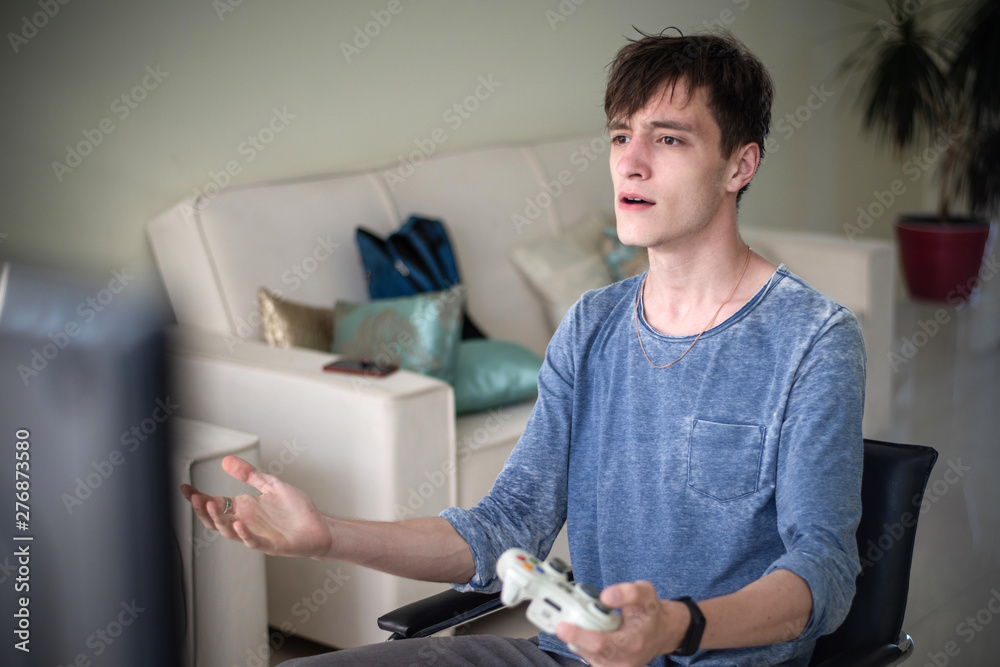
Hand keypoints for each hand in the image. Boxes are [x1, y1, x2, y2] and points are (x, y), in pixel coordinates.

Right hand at [180, 455, 332, 558]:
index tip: (184, 487)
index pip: (215, 503)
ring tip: (208, 506)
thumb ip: (249, 475)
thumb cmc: (295, 509)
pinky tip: (239, 524)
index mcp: (244, 508)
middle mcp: (246, 522)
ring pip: (230, 532)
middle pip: (216, 520)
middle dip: (202, 510)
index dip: (199, 497)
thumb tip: (226, 460)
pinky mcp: (271, 545)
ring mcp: (257, 535)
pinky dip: (245, 534)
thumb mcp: (271, 485)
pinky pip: (253, 542)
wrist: (319, 526)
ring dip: (218, 520)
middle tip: (193, 497)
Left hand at [555, 580, 687, 666]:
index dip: (579, 635)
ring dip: (578, 641)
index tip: (562, 626)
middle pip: (590, 653)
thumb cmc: (651, 612)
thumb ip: (627, 592)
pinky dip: (584, 646)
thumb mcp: (645, 592)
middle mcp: (626, 659)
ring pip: (588, 657)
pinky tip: (584, 634)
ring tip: (576, 624)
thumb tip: (605, 597)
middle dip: (573, 637)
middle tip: (561, 622)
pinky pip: (592, 659)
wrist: (663, 631)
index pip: (601, 644)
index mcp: (633, 642)